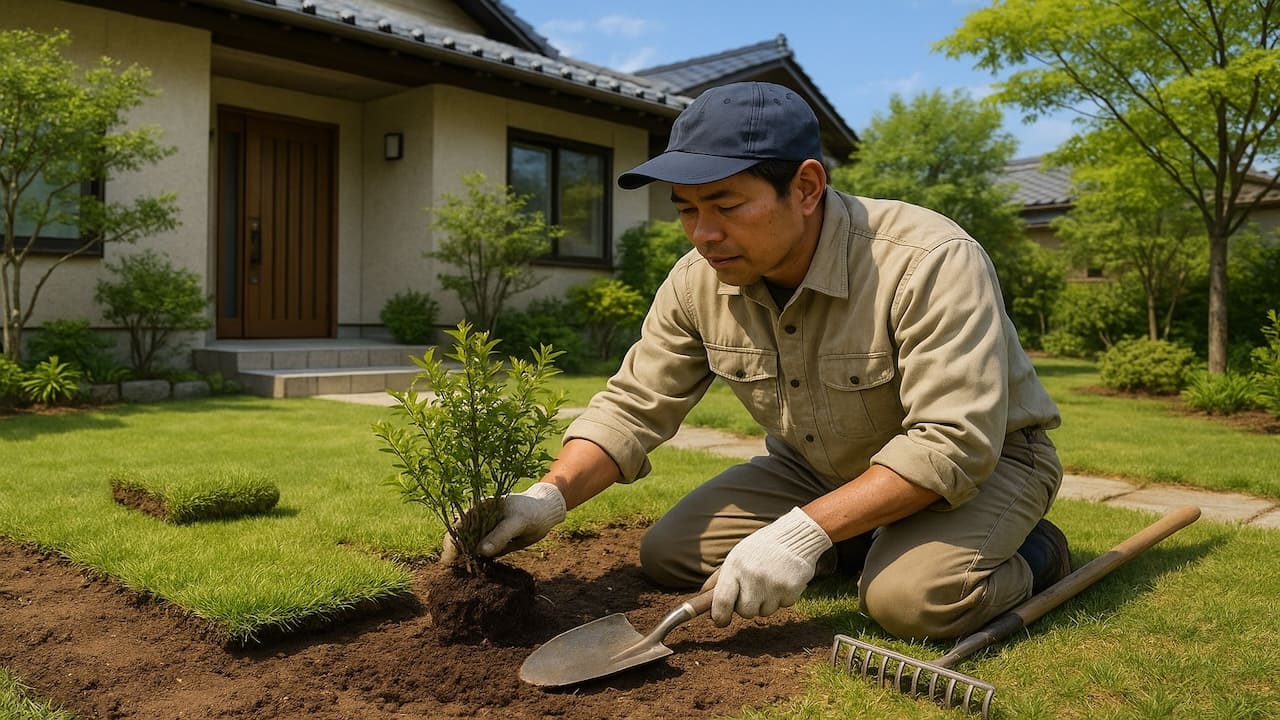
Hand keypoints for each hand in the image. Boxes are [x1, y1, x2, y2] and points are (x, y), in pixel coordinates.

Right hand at [440, 482, 565, 563]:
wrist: (543, 513)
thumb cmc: (531, 513)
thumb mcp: (517, 522)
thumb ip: (499, 536)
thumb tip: (479, 551)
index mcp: (480, 509)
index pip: (458, 527)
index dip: (451, 544)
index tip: (448, 561)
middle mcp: (476, 519)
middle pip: (458, 538)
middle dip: (454, 554)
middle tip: (453, 572)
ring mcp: (482, 531)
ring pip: (467, 547)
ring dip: (463, 560)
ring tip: (461, 574)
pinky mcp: (490, 542)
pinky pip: (478, 553)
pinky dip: (475, 562)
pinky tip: (475, 571)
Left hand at [711, 507, 831, 626]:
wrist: (795, 536)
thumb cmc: (760, 548)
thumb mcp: (736, 557)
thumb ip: (718, 579)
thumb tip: (703, 598)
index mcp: (735, 566)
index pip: (722, 601)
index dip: (719, 617)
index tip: (720, 621)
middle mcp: (753, 576)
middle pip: (745, 612)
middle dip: (747, 607)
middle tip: (753, 591)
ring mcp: (773, 584)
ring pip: (764, 612)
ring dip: (765, 603)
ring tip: (769, 582)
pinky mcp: (791, 589)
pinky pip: (782, 606)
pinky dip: (782, 598)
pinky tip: (782, 580)